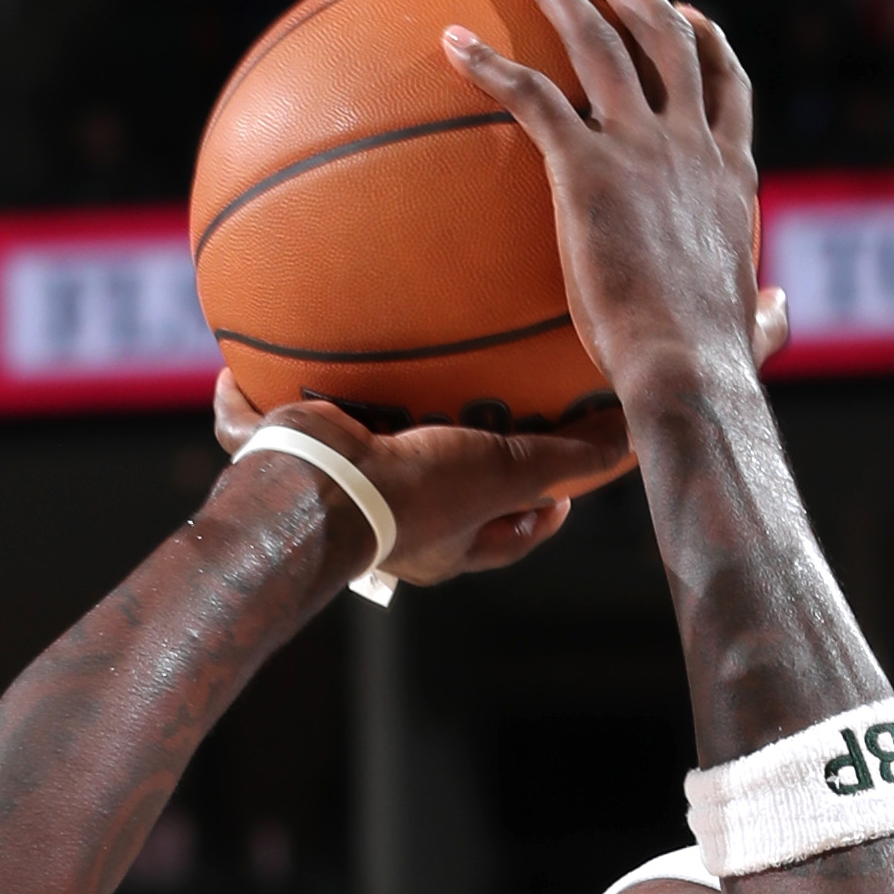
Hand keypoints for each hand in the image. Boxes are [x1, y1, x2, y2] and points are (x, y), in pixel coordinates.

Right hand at [212, 374, 634, 586]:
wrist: (315, 491)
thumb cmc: (411, 495)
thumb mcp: (503, 470)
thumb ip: (563, 457)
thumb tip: (636, 440)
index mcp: (443, 543)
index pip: (506, 537)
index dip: (538, 517)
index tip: (564, 494)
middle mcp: (393, 528)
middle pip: (437, 502)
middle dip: (456, 469)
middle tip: (483, 428)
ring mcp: (340, 494)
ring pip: (356, 460)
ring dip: (365, 426)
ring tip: (383, 378)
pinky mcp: (289, 456)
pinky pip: (272, 423)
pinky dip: (257, 396)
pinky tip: (264, 349)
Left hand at [445, 0, 784, 397]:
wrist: (688, 368)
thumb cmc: (713, 365)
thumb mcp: (754, 329)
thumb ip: (765, 315)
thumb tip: (776, 313)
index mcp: (730, 174)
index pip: (725, 82)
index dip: (704, 38)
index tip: (683, 11)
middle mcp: (691, 142)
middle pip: (664, 34)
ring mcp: (642, 147)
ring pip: (600, 40)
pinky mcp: (588, 167)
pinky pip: (531, 96)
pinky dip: (489, 63)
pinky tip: (450, 45)